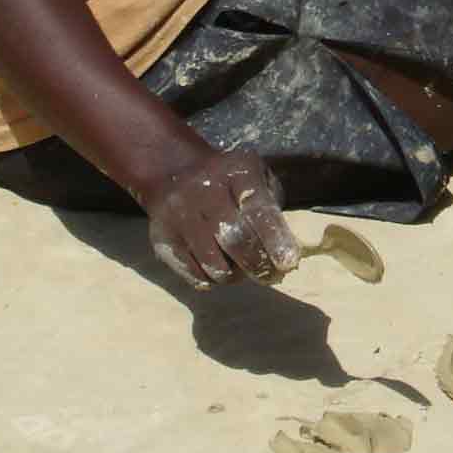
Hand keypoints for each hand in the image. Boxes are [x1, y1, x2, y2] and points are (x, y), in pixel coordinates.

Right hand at [140, 147, 301, 288]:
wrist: (172, 172)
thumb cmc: (228, 180)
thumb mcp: (256, 174)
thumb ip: (273, 203)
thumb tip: (289, 246)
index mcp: (236, 172)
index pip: (257, 208)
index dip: (275, 238)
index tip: (288, 262)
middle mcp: (205, 192)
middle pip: (235, 239)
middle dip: (258, 264)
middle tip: (271, 275)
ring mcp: (180, 216)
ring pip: (213, 264)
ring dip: (236, 276)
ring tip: (244, 271)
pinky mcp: (163, 239)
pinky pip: (194, 274)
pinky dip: (212, 280)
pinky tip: (220, 270)